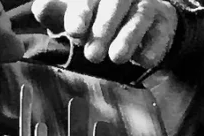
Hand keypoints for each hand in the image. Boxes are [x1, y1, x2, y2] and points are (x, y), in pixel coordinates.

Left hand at [30, 0, 177, 66]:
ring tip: (117, 58)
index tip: (75, 32)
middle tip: (93, 55)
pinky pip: (161, 32)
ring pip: (139, 15)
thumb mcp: (71, 15)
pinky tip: (144, 61)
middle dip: (104, 27)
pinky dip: (153, 46)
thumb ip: (54, 11)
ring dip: (128, 37)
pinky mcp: (163, 22)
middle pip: (115, 2)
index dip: (81, 11)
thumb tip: (40, 7)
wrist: (135, 26)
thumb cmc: (94, 19)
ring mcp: (145, 6)